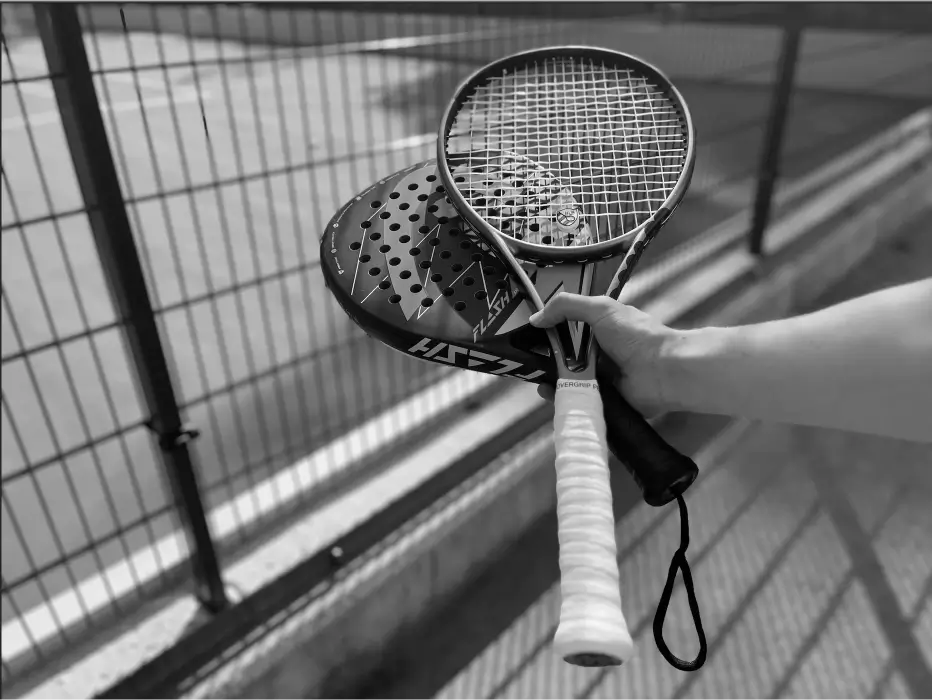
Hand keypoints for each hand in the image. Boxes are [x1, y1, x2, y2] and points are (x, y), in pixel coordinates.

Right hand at [529, 293, 683, 417]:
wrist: (664, 371)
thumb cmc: (635, 335)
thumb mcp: (600, 309)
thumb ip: (566, 306)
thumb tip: (535, 318)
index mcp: (601, 330)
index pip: (568, 331)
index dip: (549, 334)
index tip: (529, 340)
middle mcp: (600, 354)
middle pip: (564, 358)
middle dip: (546, 361)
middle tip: (528, 364)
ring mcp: (602, 379)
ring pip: (568, 381)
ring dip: (552, 382)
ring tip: (538, 383)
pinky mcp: (604, 401)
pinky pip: (579, 399)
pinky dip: (565, 399)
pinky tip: (552, 397)